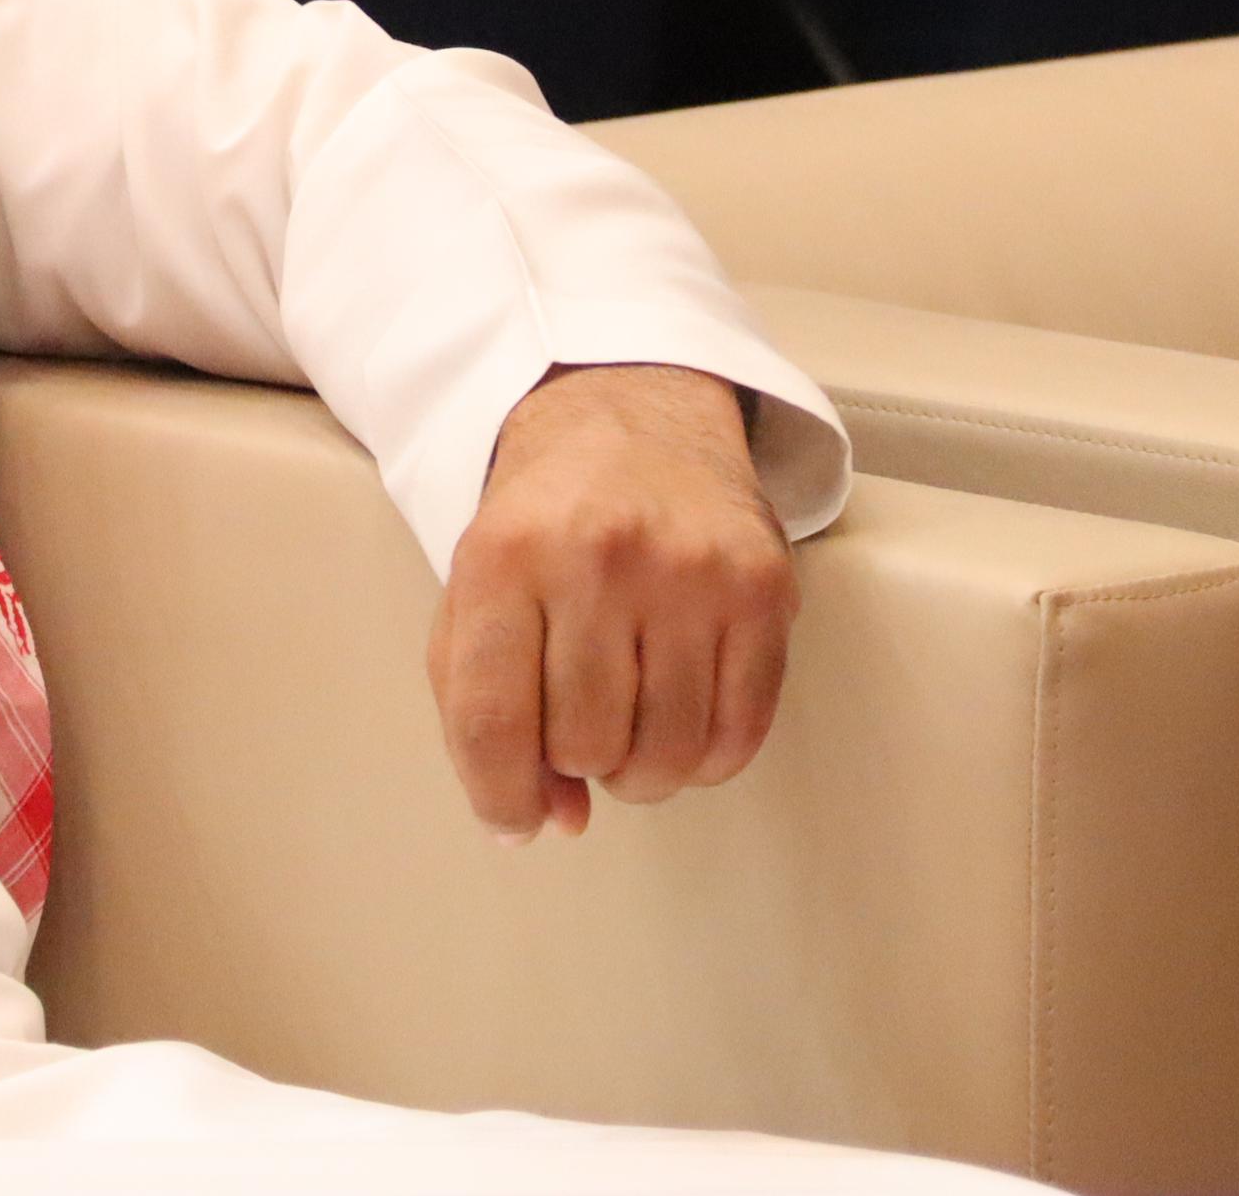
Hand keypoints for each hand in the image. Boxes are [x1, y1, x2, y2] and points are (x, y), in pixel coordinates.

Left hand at [428, 362, 791, 842]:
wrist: (636, 417)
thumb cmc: (546, 521)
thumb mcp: (477, 591)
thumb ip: (481, 710)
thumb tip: (547, 820)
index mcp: (505, 555)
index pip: (493, 722)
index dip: (499, 797)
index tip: (513, 819)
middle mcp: (599, 557)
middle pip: (583, 746)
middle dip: (573, 761)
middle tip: (577, 721)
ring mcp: (689, 572)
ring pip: (664, 756)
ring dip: (640, 770)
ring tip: (627, 722)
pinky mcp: (762, 588)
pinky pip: (738, 737)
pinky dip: (705, 758)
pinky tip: (681, 718)